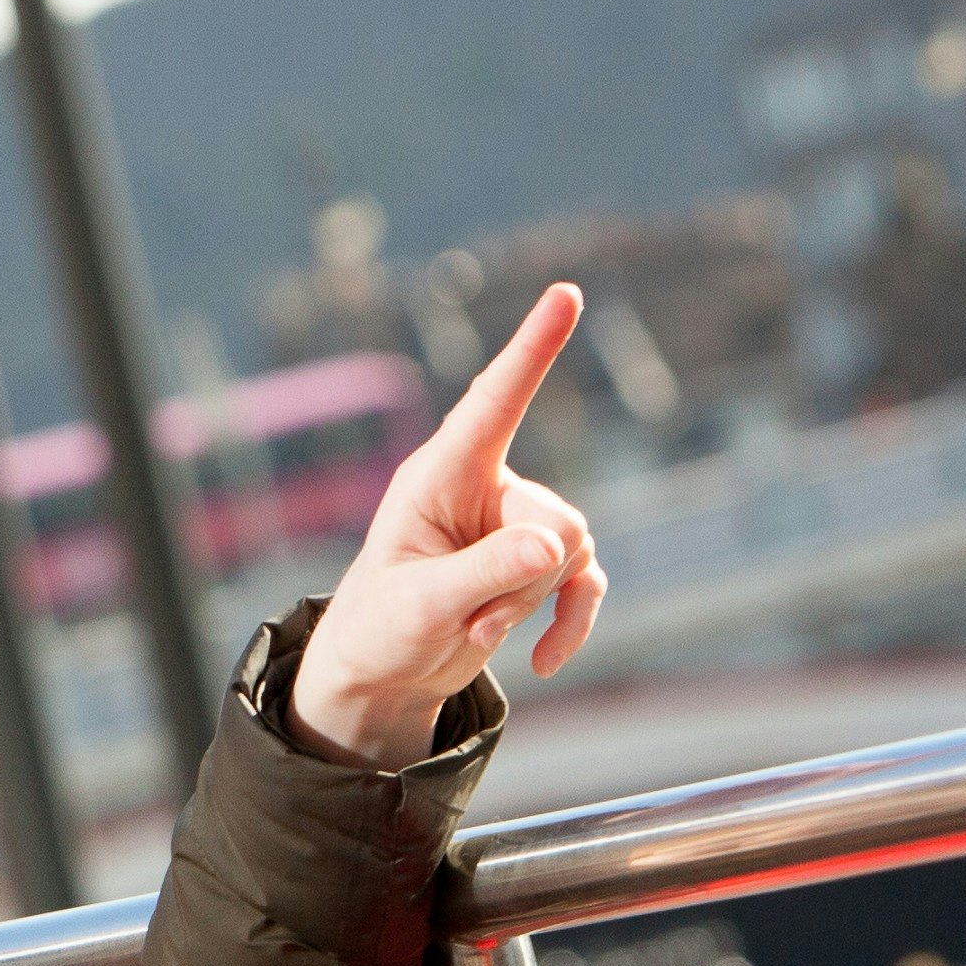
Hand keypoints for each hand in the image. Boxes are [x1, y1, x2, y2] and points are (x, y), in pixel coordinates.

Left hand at [290, 285, 609, 769]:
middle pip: (554, 515)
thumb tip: (554, 549)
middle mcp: (481, 486)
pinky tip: (546, 663)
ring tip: (473, 629)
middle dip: (524, 577)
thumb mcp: (423, 606)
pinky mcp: (535, 563)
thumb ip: (486, 574)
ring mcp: (512, 524)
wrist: (379, 672)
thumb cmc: (380, 627)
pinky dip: (572, 622)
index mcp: (440, 473)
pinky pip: (585, 580)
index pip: (495, 400)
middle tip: (472, 619)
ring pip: (571, 548)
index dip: (532, 347)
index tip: (565, 293)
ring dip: (530, 603)